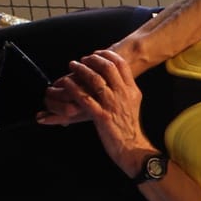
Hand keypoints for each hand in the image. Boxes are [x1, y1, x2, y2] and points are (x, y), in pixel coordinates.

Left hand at [38, 48, 153, 169]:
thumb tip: (117, 78)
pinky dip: (74, 88)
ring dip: (81, 70)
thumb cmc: (130, 127)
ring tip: (73, 66)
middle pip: (107, 68)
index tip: (96, 53)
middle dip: (92, 60)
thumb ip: (126, 90)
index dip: (106, 55)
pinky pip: (84, 98)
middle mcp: (123, 94)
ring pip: (95, 80)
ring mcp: (112, 105)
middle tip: (82, 59)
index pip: (121, 64)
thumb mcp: (133, 104)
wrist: (131, 147)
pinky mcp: (101, 116)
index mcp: (132, 90)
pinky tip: (67, 83)